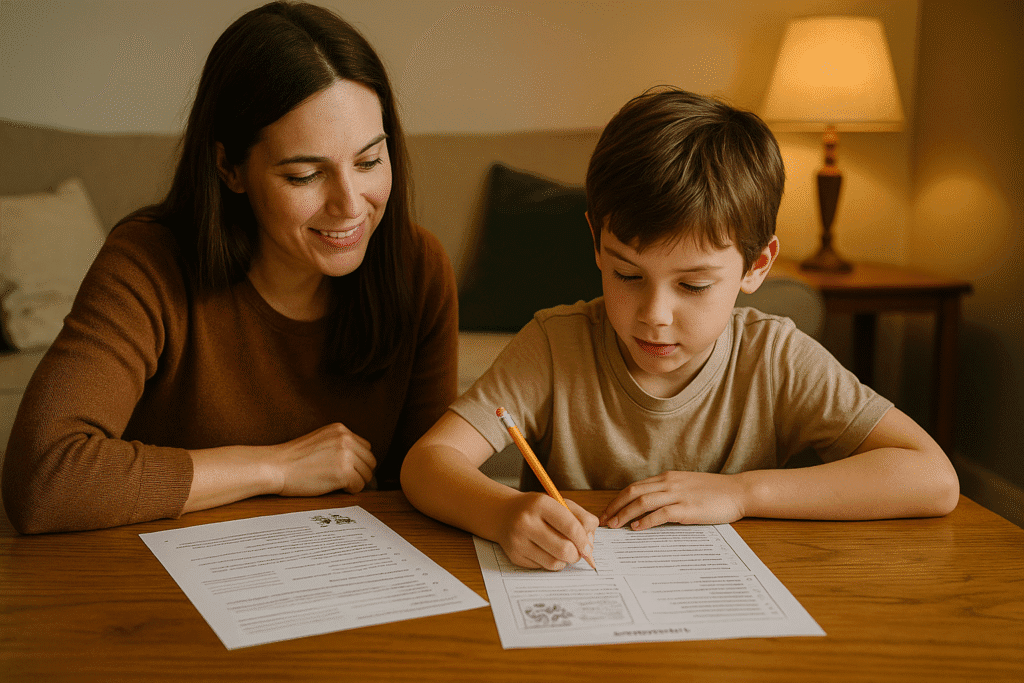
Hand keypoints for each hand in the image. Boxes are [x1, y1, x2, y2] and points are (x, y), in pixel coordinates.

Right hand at [270, 423, 375, 495]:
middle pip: (370, 460)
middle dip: (361, 472)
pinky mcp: (343, 472)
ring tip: (339, 483)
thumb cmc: (292, 458)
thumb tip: (359, 460)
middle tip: (346, 480)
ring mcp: (345, 454)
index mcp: (340, 429)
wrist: (275, 466)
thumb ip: (339, 445)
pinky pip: (359, 485)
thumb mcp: (320, 440)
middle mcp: (345, 438)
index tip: (349, 469)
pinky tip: (337, 488)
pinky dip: (351, 490)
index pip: (365, 447)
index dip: (358, 461)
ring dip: (356, 481)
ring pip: (367, 474)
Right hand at [496, 493, 598, 570]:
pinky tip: (547, 551)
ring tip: (563, 551)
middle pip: (564, 549)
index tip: (588, 547)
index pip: (571, 527)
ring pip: (555, 563)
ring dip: (565, 560)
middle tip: (578, 552)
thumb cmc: (537, 509)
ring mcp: (519, 540)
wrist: (504, 513)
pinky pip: (543, 567)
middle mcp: (527, 522)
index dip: (584, 540)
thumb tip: (590, 545)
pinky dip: (551, 562)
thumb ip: (581, 518)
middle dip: (577, 554)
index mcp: (541, 504)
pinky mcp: (515, 556)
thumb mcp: (559, 503)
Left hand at [600, 471, 746, 529]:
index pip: (635, 487)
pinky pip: (661, 513)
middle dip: (615, 507)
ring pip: (642, 502)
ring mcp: (678, 495)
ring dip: (625, 514)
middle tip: (603, 521)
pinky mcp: (687, 508)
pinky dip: (646, 521)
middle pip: (633, 492)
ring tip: (615, 526)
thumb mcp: (686, 487)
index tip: (607, 511)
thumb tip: (649, 508)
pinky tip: (637, 528)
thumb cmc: (715, 492)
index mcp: (667, 478)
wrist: (739, 492)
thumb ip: (668, 493)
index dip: (618, 499)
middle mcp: (669, 483)